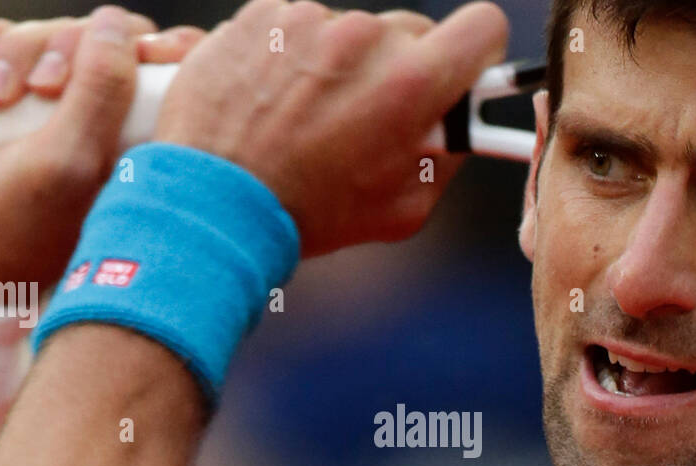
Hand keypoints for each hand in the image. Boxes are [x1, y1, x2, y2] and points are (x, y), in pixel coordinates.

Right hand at [0, 7, 204, 291]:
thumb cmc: (17, 223)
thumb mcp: (69, 159)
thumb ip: (102, 91)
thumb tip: (114, 24)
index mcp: (146, 144)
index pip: (174, 70)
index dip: (159, 48)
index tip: (139, 55)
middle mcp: (107, 123)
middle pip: (103, 39)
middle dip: (63, 48)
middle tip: (41, 90)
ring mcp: (54, 110)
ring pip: (48, 35)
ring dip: (14, 51)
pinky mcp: (5, 100)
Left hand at [154, 0, 508, 256]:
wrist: (213, 203)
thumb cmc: (309, 216)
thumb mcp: (402, 211)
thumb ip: (445, 160)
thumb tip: (458, 129)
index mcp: (412, 84)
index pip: (483, 28)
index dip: (476, 53)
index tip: (459, 72)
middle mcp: (364, 39)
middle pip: (410, 33)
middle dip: (399, 70)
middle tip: (369, 117)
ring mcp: (308, 20)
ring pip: (347, 32)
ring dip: (338, 66)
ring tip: (304, 120)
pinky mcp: (260, 16)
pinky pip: (294, 26)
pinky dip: (289, 58)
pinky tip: (270, 103)